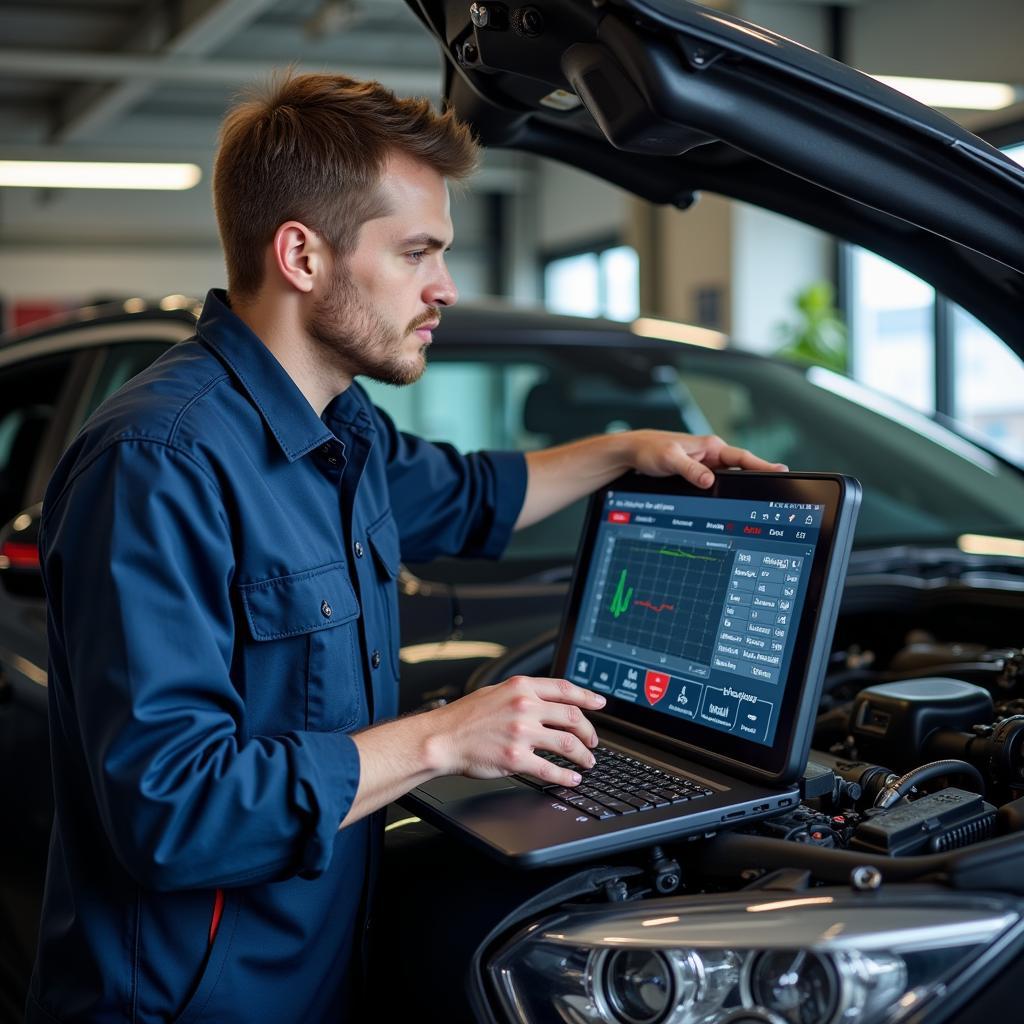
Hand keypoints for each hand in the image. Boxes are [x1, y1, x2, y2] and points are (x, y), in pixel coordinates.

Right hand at [427, 676, 605, 787]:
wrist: (442, 738)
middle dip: (589, 732)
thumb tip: (547, 700)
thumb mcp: (495, 692)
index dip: (588, 697)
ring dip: (583, 756)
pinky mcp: (516, 758)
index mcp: (521, 687)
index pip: (565, 689)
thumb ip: (522, 693)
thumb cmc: (464, 718)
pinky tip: (571, 779)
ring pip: (567, 744)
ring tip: (586, 762)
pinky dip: (565, 776)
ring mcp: (521, 733)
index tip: (600, 703)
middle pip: (573, 717)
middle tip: (593, 741)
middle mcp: (525, 707)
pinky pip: (550, 769)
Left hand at [625, 430, 786, 487]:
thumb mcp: (669, 460)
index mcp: (710, 447)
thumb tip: (710, 481)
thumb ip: (690, 470)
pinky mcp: (697, 475)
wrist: (633, 452)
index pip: (742, 457)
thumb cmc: (649, 450)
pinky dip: (726, 491)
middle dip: (759, 478)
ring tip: (759, 497)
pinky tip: (732, 500)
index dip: (762, 465)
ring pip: (730, 477)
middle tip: (777, 488)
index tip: (781, 470)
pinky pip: (717, 483)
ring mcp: (706, 466)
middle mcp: (711, 455)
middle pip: (742, 468)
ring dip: (743, 486)